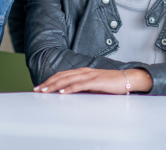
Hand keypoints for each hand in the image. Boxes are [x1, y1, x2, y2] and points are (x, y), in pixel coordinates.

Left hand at [35, 67, 152, 93]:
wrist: (128, 79)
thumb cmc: (111, 84)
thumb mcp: (93, 86)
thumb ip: (83, 88)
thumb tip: (70, 94)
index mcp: (83, 72)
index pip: (62, 75)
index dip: (50, 80)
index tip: (40, 87)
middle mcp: (85, 71)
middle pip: (62, 76)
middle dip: (48, 83)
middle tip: (37, 90)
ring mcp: (90, 75)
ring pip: (68, 79)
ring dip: (55, 85)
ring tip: (45, 91)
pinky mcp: (96, 81)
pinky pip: (80, 85)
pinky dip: (70, 88)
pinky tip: (62, 92)